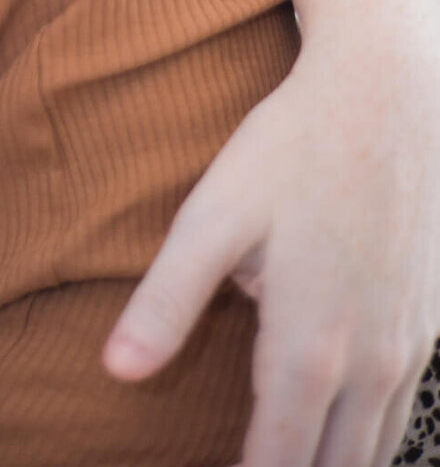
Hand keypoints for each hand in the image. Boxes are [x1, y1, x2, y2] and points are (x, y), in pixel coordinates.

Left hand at [103, 36, 439, 465]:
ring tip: (286, 458)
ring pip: (376, 447)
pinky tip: (333, 424)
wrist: (387, 94)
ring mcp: (410, 346)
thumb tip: (117, 370)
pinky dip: (367, 434)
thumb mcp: (212, 216)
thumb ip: (166, 300)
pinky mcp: (428, 321)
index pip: (279, 463)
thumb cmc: (290, 148)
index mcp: (309, 347)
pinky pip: (401, 408)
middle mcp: (371, 362)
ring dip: (333, 465)